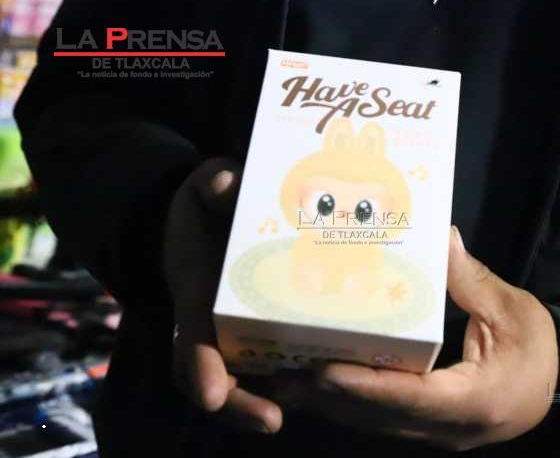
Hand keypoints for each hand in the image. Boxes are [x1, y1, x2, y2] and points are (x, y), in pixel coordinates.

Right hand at [163, 158, 281, 433]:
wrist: (212, 222)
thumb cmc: (209, 209)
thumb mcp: (205, 190)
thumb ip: (214, 183)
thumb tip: (224, 183)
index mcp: (197, 288)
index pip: (192, 333)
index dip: (199, 363)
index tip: (210, 392)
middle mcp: (210, 321)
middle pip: (213, 375)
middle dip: (237, 402)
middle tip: (270, 419)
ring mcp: (233, 332)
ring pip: (237, 380)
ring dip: (255, 405)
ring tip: (282, 419)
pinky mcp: (263, 332)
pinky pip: (271, 365)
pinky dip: (290, 381)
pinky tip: (323, 388)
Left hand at [280, 226, 557, 450]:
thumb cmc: (540, 348)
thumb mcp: (511, 310)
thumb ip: (471, 279)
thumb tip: (442, 239)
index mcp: (472, 399)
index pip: (408, 396)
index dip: (363, 385)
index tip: (322, 369)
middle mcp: (447, 428)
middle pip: (379, 417)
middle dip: (331, 397)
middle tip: (285, 372)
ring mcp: (437, 435)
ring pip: (375, 426)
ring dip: (334, 405)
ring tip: (289, 381)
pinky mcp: (430, 430)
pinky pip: (383, 423)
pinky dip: (352, 407)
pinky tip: (324, 388)